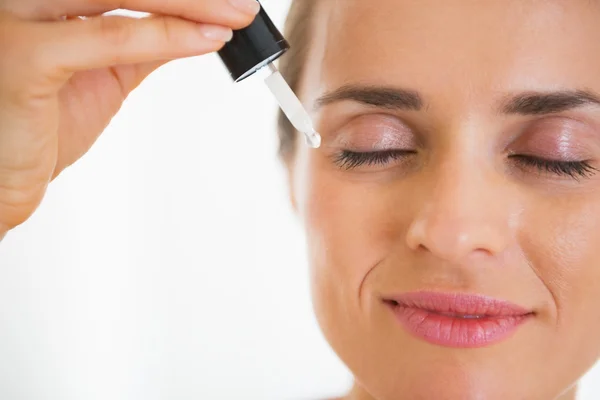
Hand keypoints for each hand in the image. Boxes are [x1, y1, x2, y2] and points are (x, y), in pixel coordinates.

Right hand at [0, 0, 259, 233]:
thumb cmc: (40, 125)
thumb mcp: (101, 73)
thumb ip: (139, 43)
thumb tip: (192, 25)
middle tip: (244, 6)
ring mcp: (14, 15)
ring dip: (191, 4)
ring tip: (237, 17)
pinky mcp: (21, 54)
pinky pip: (108, 39)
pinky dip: (165, 37)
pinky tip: (208, 39)